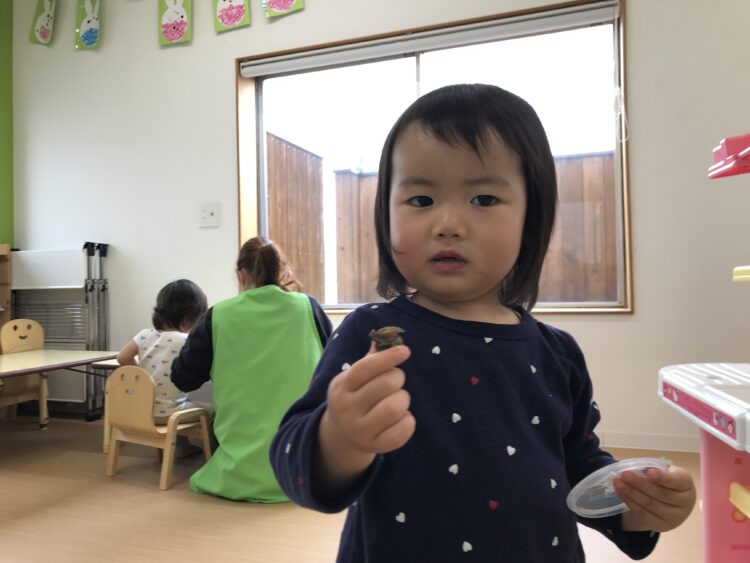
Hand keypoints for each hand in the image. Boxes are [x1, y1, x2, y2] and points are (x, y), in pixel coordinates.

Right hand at [317, 344, 413, 481]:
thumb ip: (369, 361)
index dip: (388, 357)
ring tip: (397, 399)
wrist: (340, 435)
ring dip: (403, 398)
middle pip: (386, 384)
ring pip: (395, 407)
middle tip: (395, 381)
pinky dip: (408, 420)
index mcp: (342, 387)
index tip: (405, 351)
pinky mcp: (374, 446)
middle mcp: (347, 409)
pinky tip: (401, 417)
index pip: (366, 368)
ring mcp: (360, 430)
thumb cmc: (352, 398)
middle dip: (398, 378)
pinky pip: (402, 431)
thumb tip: (387, 341)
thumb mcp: (352, 378)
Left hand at [615, 465, 696, 532]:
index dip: (663, 478)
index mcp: (686, 484)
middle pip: (661, 494)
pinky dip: (630, 502)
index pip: (677, 481)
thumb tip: (639, 469)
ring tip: (617, 482)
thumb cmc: (664, 480)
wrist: (667, 502)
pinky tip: (621, 492)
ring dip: (631, 493)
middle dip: (640, 483)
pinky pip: (643, 514)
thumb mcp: (663, 471)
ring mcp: (675, 517)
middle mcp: (685, 503)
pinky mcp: (662, 526)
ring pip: (651, 505)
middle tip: (624, 474)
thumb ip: (655, 469)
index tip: (649, 472)